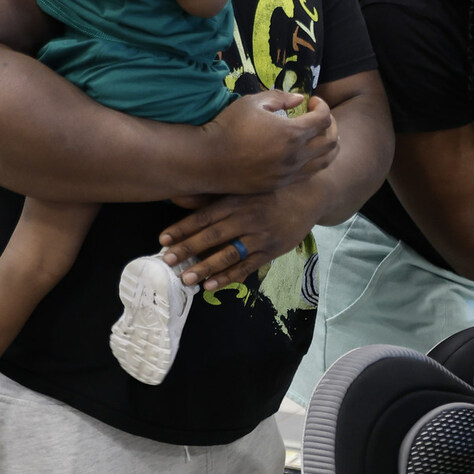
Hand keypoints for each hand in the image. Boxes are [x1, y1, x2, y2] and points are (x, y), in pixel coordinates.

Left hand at [158, 182, 321, 290]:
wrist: (310, 195)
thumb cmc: (268, 191)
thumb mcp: (242, 187)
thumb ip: (210, 194)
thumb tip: (176, 196)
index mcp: (237, 199)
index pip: (205, 216)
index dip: (183, 228)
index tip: (163, 239)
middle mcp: (248, 217)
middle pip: (213, 235)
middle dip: (189, 249)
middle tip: (167, 261)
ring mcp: (261, 236)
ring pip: (229, 254)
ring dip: (206, 267)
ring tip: (186, 278)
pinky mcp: (272, 251)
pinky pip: (247, 267)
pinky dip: (229, 277)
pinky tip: (211, 286)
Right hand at [190, 91, 337, 193]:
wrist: (208, 160)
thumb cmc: (228, 126)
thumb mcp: (252, 102)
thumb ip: (280, 97)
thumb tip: (299, 99)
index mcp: (292, 134)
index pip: (324, 119)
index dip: (323, 106)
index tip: (313, 101)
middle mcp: (296, 157)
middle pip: (332, 141)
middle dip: (331, 125)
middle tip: (320, 117)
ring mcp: (289, 174)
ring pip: (325, 161)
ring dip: (328, 145)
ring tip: (319, 136)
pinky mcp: (281, 185)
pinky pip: (309, 174)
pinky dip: (315, 160)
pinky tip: (305, 152)